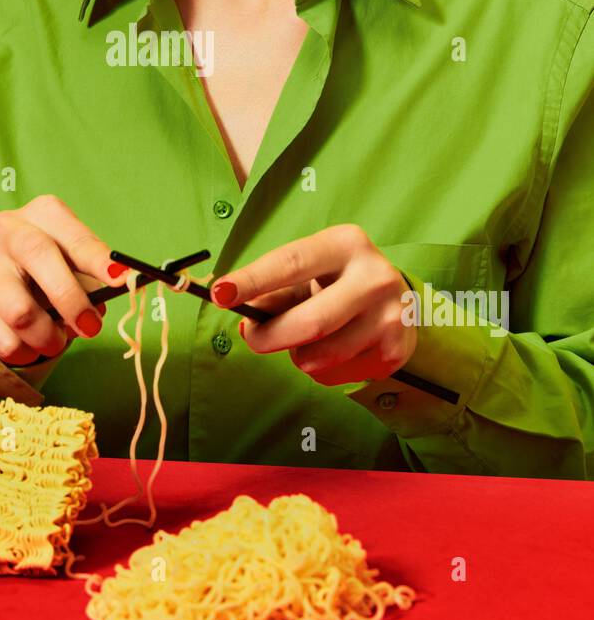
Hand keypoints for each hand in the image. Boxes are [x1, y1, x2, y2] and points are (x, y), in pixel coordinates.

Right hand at [0, 195, 127, 365]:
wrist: (13, 276)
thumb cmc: (57, 266)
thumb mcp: (79, 262)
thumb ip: (97, 273)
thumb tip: (121, 284)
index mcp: (43, 213)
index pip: (73, 235)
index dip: (98, 259)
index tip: (121, 280)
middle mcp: (7, 229)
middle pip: (37, 255)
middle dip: (70, 300)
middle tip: (91, 328)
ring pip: (17, 309)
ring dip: (47, 336)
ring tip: (58, 340)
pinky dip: (23, 352)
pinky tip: (32, 348)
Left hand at [210, 224, 415, 386]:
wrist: (399, 301)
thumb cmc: (337, 282)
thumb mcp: (309, 274)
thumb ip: (274, 290)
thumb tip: (241, 313)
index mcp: (346, 244)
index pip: (291, 262)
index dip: (253, 280)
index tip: (219, 293)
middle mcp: (374, 276)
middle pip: (310, 322)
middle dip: (269, 337)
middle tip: (252, 338)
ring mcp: (390, 315)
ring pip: (321, 356)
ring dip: (299, 356)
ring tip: (306, 340)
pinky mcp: (395, 350)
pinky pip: (337, 374)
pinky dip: (321, 369)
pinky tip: (335, 349)